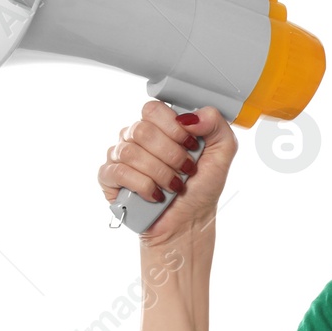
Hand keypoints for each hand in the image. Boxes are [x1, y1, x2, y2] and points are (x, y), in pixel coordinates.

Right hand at [97, 100, 237, 247]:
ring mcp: (120, 156)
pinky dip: (144, 186)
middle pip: (142, 131)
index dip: (173, 128)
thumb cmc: (201, 188)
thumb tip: (190, 116)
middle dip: (171, 156)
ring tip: (173, 185)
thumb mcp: (222, 152)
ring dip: (160, 174)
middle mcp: (136, 137)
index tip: (190, 145)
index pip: (153, 109)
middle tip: (185, 170)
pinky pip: (118, 172)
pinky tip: (156, 195)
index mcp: (160, 126)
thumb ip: (215, 124)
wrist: (189, 221)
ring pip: (131, 153)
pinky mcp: (109, 177)